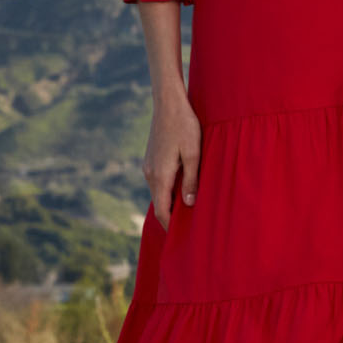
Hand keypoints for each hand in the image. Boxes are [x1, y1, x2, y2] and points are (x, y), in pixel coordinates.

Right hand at [143, 94, 200, 227]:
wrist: (168, 103)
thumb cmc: (184, 126)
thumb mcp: (193, 154)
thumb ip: (191, 180)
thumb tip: (189, 205)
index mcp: (160, 175)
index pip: (162, 211)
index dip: (171, 226)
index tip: (182, 239)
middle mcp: (150, 173)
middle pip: (160, 204)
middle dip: (172, 217)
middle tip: (190, 228)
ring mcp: (148, 165)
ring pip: (159, 192)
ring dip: (171, 202)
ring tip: (189, 210)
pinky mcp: (151, 158)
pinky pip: (158, 181)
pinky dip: (168, 190)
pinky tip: (182, 188)